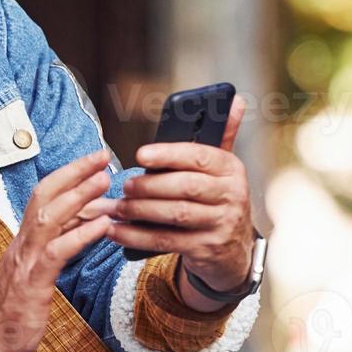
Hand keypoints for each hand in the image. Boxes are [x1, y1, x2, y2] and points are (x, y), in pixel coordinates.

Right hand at [0, 149, 116, 351]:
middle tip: (103, 157)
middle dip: (74, 172)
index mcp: (23, 241)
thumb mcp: (38, 274)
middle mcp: (21, 244)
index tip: (94, 163)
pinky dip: (81, 234)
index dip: (68, 176)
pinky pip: (57, 252)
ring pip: (49, 216)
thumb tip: (86, 224)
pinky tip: (103, 225)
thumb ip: (57, 247)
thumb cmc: (13, 315)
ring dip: (79, 195)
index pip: (44, 197)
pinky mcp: (32, 283)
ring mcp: (24, 262)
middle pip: (44, 195)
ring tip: (105, 181)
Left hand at [106, 95, 255, 292]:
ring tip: (117, 207)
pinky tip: (116, 231)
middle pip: (185, 186)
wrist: (234, 250)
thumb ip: (221, 136)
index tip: (140, 154)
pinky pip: (167, 240)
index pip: (198, 156)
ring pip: (176, 214)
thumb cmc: (218, 200)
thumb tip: (235, 100)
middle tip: (124, 185)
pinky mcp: (208, 248)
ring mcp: (222, 224)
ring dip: (140, 210)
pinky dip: (137, 236)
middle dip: (149, 185)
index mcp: (231, 168)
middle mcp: (232, 195)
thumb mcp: (223, 170)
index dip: (168, 154)